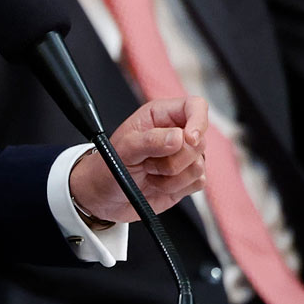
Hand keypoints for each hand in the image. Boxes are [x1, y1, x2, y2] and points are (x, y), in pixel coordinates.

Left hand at [69, 96, 206, 223]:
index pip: (195, 106)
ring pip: (199, 166)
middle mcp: (176, 133)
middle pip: (199, 142)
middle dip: (174, 159)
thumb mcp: (123, 149)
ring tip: (149, 173)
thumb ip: (150, 141)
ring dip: (171, 176)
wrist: (104, 196)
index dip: (198, 121)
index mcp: (161, 115)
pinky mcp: (186, 178)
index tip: (189, 139)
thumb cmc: (109, 165)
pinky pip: (197, 183)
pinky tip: (157, 185)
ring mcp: (183, 157)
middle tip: (148, 162)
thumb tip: (179, 137)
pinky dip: (175, 188)